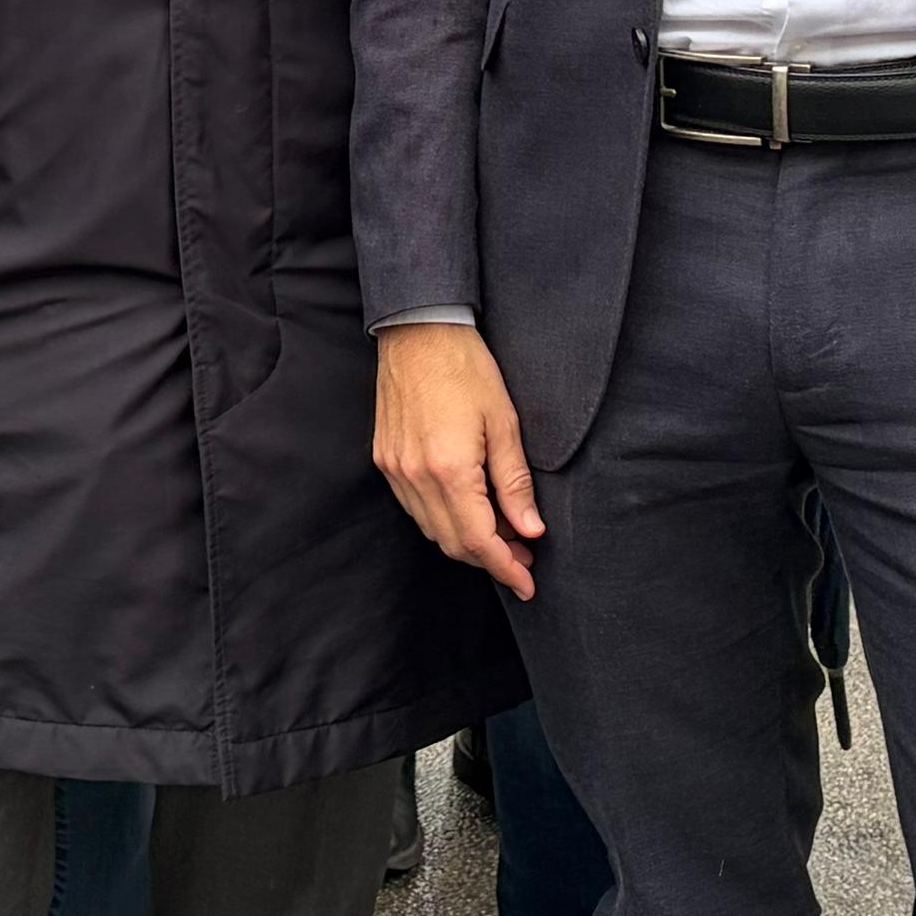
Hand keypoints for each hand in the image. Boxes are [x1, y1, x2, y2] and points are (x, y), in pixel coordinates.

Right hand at [374, 319, 541, 598]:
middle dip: (490, 560)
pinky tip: (468, 509)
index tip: (528, 585)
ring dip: (466, 541)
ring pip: (432, 529)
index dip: (505, 569)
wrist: (418, 330)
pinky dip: (443, 519)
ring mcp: (395, 470)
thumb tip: (530, 531)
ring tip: (502, 533)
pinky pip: (415, 508)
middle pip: (453, 544)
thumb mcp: (504, 422)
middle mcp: (415, 477)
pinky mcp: (385, 460)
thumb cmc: (466, 368)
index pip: (479, 542)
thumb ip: (514, 483)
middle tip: (524, 557)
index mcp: (449, 469)